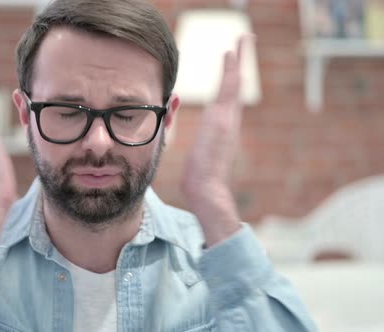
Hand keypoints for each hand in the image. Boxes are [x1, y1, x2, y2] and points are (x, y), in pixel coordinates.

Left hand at [182, 36, 251, 246]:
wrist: (207, 191)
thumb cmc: (199, 180)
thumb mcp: (196, 155)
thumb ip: (198, 143)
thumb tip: (194, 139)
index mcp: (223, 129)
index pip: (227, 98)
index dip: (230, 80)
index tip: (232, 64)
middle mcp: (229, 122)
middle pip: (235, 86)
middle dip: (239, 63)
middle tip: (245, 40)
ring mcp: (227, 120)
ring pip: (234, 84)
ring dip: (237, 60)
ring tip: (242, 38)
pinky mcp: (222, 121)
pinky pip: (228, 90)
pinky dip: (231, 71)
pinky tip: (231, 53)